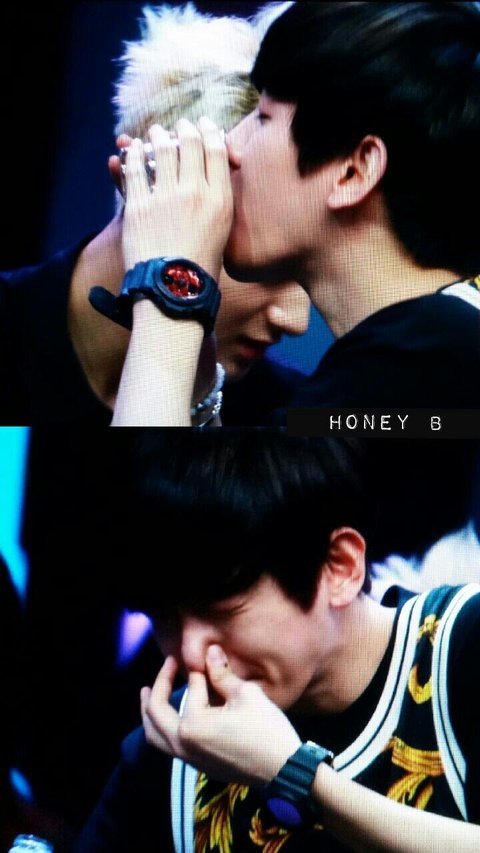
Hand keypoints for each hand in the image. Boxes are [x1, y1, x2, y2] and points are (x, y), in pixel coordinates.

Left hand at [121, 119, 232, 280]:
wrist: (174, 290)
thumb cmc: (201, 266)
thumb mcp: (222, 231)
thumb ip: (217, 201)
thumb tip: (212, 178)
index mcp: (220, 200)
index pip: (217, 151)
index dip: (209, 132)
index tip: (204, 125)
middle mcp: (195, 193)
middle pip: (191, 144)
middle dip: (185, 129)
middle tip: (180, 126)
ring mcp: (165, 198)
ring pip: (163, 150)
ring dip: (159, 136)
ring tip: (156, 133)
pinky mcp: (139, 206)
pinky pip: (136, 169)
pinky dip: (135, 155)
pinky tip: (134, 149)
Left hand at [141, 647, 300, 785]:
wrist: (284, 770)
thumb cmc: (267, 729)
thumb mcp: (246, 695)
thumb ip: (222, 673)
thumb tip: (210, 650)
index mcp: (192, 726)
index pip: (190, 688)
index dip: (199, 668)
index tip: (205, 655)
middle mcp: (184, 745)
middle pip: (154, 714)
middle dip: (157, 687)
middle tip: (167, 665)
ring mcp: (190, 759)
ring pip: (155, 736)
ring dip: (149, 712)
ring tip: (148, 694)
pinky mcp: (199, 766)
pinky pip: (168, 746)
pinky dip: (161, 728)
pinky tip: (171, 717)